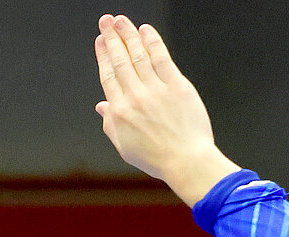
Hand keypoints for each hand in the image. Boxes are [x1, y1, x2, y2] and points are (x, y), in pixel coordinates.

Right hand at [93, 14, 237, 204]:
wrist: (188, 163)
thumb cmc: (158, 159)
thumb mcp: (126, 147)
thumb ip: (111, 125)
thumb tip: (100, 107)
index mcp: (120, 111)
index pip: (108, 75)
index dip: (103, 55)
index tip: (100, 40)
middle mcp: (135, 97)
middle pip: (120, 60)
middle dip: (112, 37)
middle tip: (106, 21)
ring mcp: (156, 91)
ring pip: (138, 56)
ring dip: (128, 35)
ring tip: (121, 20)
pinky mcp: (177, 88)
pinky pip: (162, 59)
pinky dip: (153, 42)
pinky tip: (146, 30)